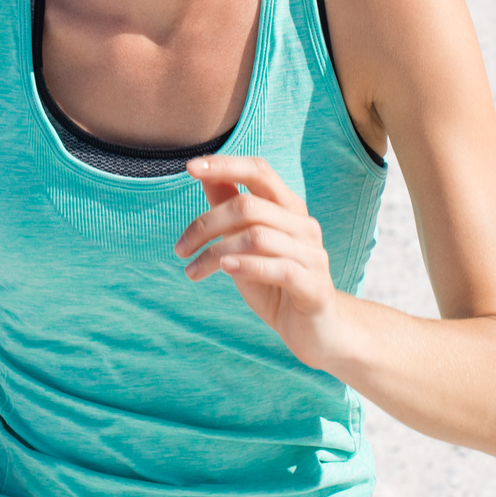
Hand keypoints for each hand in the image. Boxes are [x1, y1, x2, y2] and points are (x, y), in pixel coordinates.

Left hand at [175, 155, 345, 368]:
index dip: (225, 165)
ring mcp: (312, 256)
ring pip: (257, 237)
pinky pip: (280, 268)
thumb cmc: (275, 282)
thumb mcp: (245, 242)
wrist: (316, 332)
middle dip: (206, 224)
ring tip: (192, 271)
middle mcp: (304, 226)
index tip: (189, 167)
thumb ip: (230, 207)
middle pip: (249, 206)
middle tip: (180, 248)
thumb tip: (204, 173)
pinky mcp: (314, 287)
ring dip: (215, 253)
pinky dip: (248, 265)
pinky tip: (224, 269)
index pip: (259, 171)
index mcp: (289, 208)